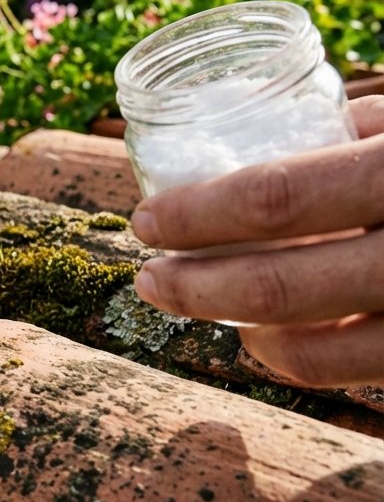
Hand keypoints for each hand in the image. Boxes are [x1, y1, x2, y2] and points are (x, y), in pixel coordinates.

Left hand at [132, 95, 383, 387]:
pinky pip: (352, 376)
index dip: (196, 215)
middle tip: (148, 277)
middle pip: (277, 286)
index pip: (275, 199)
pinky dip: (294, 356)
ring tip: (194, 306)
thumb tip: (265, 126)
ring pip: (309, 350)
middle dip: (194, 286)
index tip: (145, 220)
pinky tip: (265, 334)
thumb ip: (355, 126)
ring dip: (235, 328)